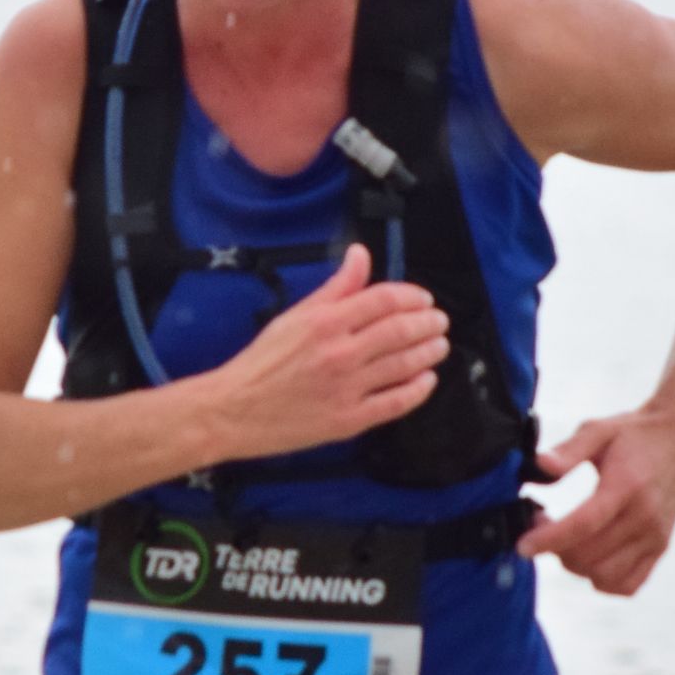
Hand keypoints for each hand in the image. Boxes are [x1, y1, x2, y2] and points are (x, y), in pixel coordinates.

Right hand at [210, 243, 449, 460]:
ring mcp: (347, 388)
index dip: (412, 296)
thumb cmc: (262, 362)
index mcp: (325, 322)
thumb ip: (335, 287)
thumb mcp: (295, 315)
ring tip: (440, 345)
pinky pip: (395, 402)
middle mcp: (340, 352)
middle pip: (400, 330)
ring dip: (429, 352)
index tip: (424, 299)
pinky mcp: (349, 420)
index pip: (383, 300)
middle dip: (428, 323)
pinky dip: (418, 389)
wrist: (234, 410)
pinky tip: (427, 380)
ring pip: (404, 365)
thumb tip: (360, 254)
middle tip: (440, 321)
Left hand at [513, 408, 674, 596]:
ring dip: (576, 566)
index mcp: (627, 486)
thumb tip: (539, 466)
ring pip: (605, 576)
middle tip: (541, 528)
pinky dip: (603, 580)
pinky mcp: (660, 548)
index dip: (548, 539)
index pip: (584, 524)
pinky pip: (628, 585)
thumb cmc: (635, 434)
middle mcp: (645, 517)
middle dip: (555, 550)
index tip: (523, 544)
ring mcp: (655, 537)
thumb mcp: (599, 429)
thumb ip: (569, 450)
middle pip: (591, 556)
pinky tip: (590, 557)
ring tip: (565, 542)